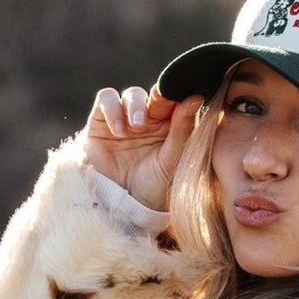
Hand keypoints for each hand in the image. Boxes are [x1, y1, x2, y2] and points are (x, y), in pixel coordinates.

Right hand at [84, 84, 202, 211]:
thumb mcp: (173, 159)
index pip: (177, 100)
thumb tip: (196, 97)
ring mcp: (125, 118)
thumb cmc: (154, 186)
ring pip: (132, 94)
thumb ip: (183, 128)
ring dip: (135, 105)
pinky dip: (112, 110)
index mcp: (171, 125)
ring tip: (137, 126)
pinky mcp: (102, 121)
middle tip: (160, 101)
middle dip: (159, 95)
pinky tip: (119, 131)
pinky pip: (106, 99)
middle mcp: (150, 119)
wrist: (124, 205)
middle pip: (156, 93)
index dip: (179, 93)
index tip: (182, 96)